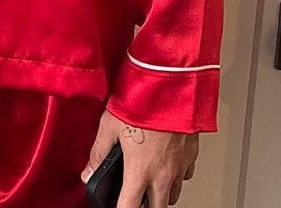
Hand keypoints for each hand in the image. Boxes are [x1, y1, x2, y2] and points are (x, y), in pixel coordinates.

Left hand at [81, 109, 197, 207]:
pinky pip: (185, 176)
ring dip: (161, 194)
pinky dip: (176, 176)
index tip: (117, 207)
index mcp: (140, 170)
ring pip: (173, 194)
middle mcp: (163, 174)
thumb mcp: (109, 124)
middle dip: (145, 207)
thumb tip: (88, 171)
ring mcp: (180, 165)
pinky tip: (167, 165)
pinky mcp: (192, 154)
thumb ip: (98, 152)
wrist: (171, 84)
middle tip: (135, 197)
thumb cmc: (142, 101)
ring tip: (150, 184)